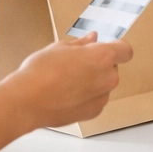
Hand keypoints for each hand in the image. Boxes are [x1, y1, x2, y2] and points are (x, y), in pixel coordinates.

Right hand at [3, 33, 134, 128]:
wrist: (27, 101)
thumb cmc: (40, 72)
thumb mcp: (59, 48)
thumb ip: (81, 44)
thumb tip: (92, 39)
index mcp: (102, 57)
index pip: (125, 50)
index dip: (116, 47)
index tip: (105, 47)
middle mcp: (108, 78)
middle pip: (112, 67)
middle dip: (99, 64)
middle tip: (75, 63)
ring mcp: (102, 97)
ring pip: (104, 84)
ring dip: (93, 81)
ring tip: (67, 80)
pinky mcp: (93, 112)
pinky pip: (96, 99)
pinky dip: (86, 96)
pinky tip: (67, 94)